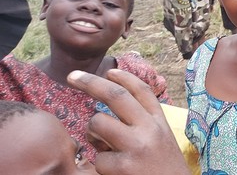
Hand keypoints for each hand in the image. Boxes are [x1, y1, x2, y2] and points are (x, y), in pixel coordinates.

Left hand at [67, 69, 190, 174]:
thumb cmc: (164, 168)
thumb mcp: (162, 138)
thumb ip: (143, 121)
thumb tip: (112, 106)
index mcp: (159, 120)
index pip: (141, 90)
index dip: (123, 78)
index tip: (109, 71)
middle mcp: (149, 128)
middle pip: (116, 95)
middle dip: (90, 82)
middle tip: (72, 76)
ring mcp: (136, 146)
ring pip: (98, 122)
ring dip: (92, 133)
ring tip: (104, 147)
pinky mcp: (124, 166)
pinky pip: (98, 158)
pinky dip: (101, 165)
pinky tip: (116, 171)